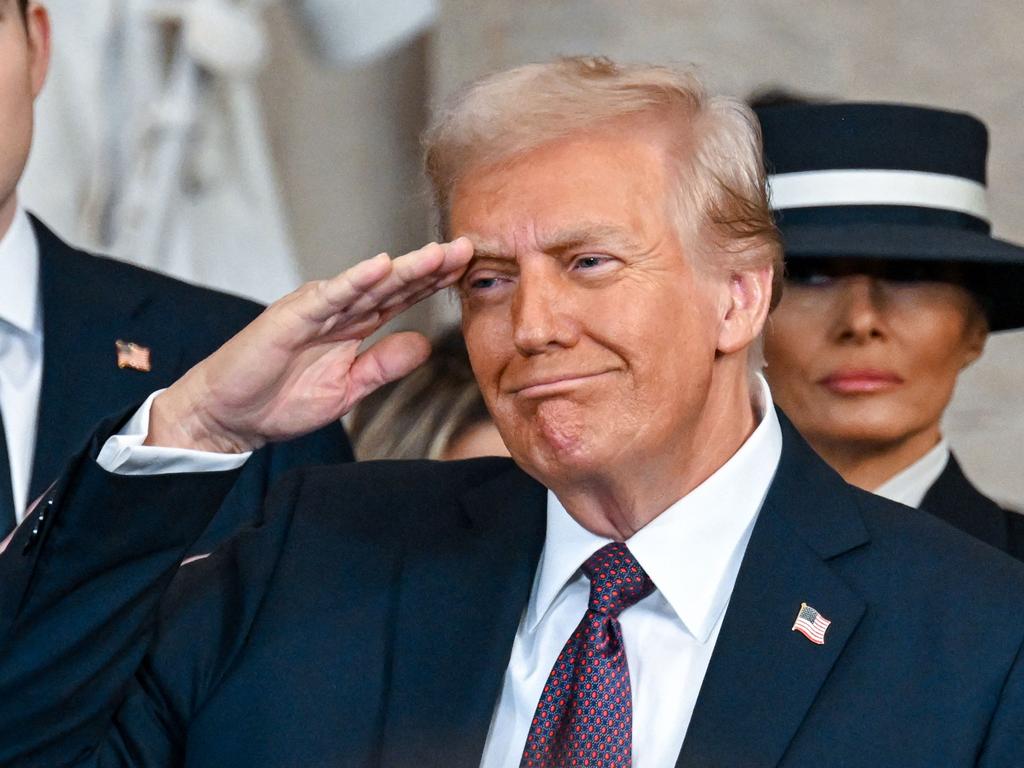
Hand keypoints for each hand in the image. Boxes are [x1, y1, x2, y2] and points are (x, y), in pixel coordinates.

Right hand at [145, 238, 473, 452]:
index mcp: (354, 325)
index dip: (434, 283)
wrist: (230, 416)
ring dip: (403, 267)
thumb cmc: (281, 400)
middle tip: (468, 248)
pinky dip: (353, 280)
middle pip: (392, 283)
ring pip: (366, 284)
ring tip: (437, 253)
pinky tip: (379, 266)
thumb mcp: (348, 388)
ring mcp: (315, 309)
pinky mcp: (290, 316)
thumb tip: (426, 344)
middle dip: (430, 266)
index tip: (470, 270)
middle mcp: (338, 310)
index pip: (402, 297)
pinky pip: (328, 296)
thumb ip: (384, 365)